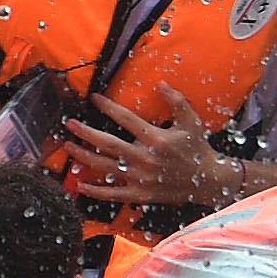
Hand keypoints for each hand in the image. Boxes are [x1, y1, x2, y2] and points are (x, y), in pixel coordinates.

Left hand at [51, 89, 201, 224]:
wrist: (208, 181)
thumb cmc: (198, 148)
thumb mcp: (191, 121)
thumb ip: (177, 101)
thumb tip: (161, 83)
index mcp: (157, 139)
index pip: (126, 119)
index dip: (108, 107)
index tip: (94, 98)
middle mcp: (145, 158)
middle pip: (108, 143)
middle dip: (86, 132)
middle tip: (70, 124)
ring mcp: (141, 178)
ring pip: (105, 167)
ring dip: (83, 156)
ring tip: (68, 146)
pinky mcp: (140, 194)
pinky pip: (112, 194)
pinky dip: (94, 190)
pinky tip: (79, 184)